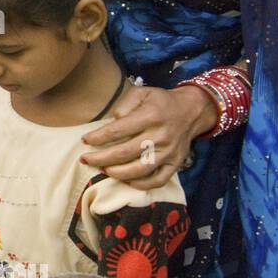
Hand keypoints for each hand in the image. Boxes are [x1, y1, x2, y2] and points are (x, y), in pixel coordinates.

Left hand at [81, 84, 214, 189]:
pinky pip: (158, 180)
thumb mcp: (142, 92)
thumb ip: (124, 104)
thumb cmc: (160, 102)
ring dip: (117, 173)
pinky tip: (125, 180)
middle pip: (124, 153)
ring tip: (102, 170)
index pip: (118, 130)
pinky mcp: (175, 163)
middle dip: (100, 158)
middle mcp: (160, 136)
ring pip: (140, 170)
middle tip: (85, 159)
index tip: (85, 140)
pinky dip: (140, 184)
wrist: (192, 111)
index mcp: (150, 116)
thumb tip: (113, 121)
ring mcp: (169, 152)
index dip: (98, 137)